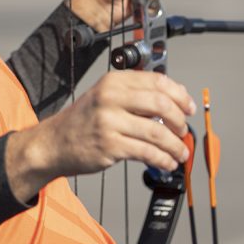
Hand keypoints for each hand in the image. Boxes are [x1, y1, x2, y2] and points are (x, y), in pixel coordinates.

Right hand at [5, 71, 195, 201]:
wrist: (54, 143)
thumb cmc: (84, 120)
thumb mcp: (106, 96)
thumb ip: (135, 95)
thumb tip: (174, 102)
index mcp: (114, 81)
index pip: (157, 81)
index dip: (179, 95)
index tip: (188, 107)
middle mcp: (111, 97)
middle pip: (160, 104)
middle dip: (179, 120)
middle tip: (184, 130)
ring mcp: (109, 122)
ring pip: (157, 132)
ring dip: (175, 145)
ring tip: (181, 152)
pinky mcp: (110, 146)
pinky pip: (147, 152)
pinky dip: (163, 159)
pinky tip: (167, 163)